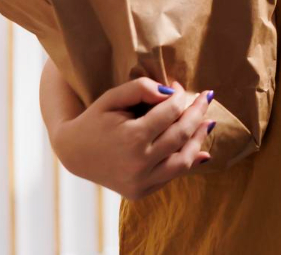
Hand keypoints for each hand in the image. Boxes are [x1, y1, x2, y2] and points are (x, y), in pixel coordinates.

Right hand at [49, 78, 213, 200]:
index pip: (170, 112)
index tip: (179, 87)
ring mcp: (140, 182)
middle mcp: (138, 164)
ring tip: (207, 121)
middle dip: (197, 113)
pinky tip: (199, 147)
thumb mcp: (112, 97)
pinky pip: (172, 176)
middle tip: (206, 97)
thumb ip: (141, 88)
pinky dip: (188, 160)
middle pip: (181, 134)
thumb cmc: (95, 119)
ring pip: (183, 160)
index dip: (179, 96)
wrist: (73, 153)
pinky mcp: (140, 192)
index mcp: (131, 139)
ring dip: (199, 139)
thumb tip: (172, 92)